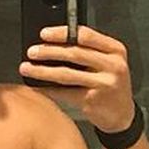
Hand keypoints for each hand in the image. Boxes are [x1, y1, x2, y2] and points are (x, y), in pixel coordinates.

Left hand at [19, 25, 134, 132]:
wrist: (122, 114)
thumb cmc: (110, 84)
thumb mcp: (108, 63)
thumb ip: (89, 51)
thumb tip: (53, 43)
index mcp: (115, 50)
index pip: (86, 35)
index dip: (62, 33)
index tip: (44, 34)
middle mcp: (112, 65)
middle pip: (74, 53)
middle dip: (49, 51)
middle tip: (31, 52)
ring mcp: (103, 83)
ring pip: (66, 74)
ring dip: (43, 71)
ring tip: (26, 68)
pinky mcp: (92, 100)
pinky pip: (64, 93)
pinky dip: (48, 90)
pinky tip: (36, 87)